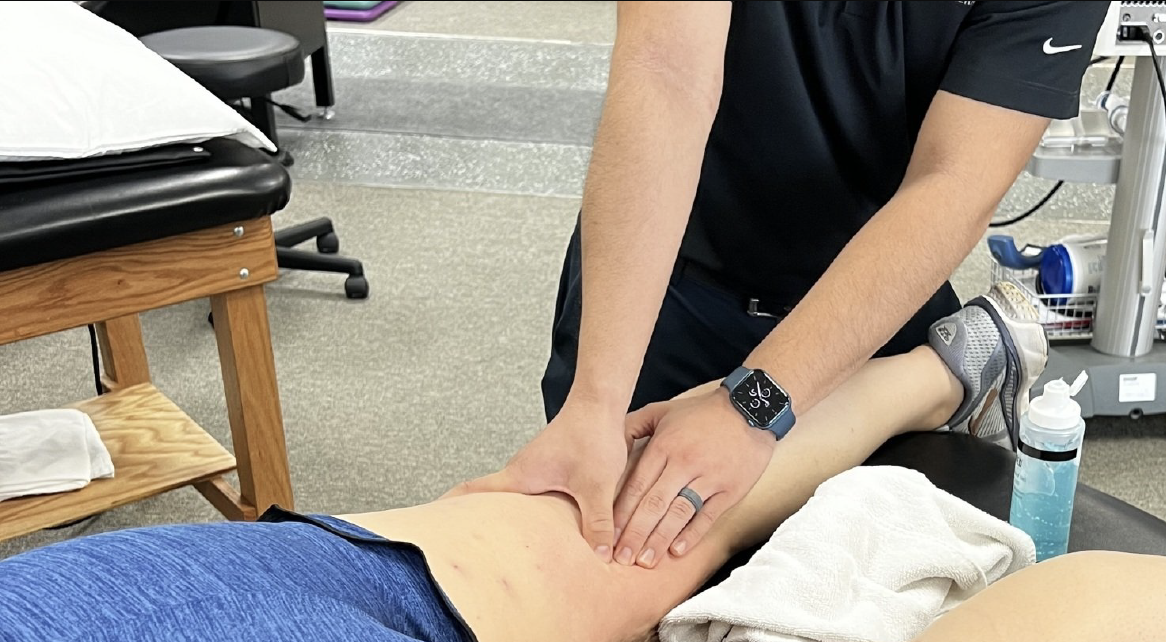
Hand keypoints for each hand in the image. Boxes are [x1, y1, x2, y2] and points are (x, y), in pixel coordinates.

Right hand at [442, 399, 629, 560]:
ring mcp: (533, 469)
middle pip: (485, 499)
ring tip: (496, 546)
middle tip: (461, 548)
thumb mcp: (596, 485)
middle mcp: (521, 472)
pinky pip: (529, 493)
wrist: (600, 403)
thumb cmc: (591, 434)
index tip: (429, 522)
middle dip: (473, 521)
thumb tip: (599, 556)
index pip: (471, 491)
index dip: (448, 506)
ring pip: (510, 498)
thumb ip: (597, 521)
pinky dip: (525, 509)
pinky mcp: (548, 468)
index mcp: (520, 476)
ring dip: (502, 517)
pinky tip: (538, 526)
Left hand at [612, 389, 775, 567]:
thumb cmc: (701, 413)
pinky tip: (677, 551)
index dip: (621, 512)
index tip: (608, 534)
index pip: (637, 485)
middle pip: (654, 503)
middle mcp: (684, 463)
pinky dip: (692, 534)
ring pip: (678, 513)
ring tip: (645, 561)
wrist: (750, 409)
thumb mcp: (662, 410)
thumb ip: (633, 425)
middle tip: (621, 557)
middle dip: (635, 533)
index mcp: (664, 446)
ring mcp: (708, 477)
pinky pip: (708, 516)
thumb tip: (610, 445)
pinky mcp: (730, 489)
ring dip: (660, 539)